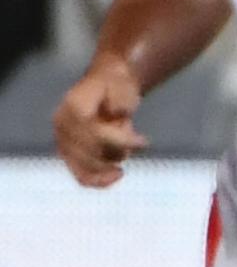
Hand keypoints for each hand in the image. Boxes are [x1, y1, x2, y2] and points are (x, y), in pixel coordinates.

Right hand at [52, 57, 147, 187]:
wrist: (105, 87)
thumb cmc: (116, 86)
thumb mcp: (122, 84)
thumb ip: (120, 98)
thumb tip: (118, 113)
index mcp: (73, 107)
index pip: (94, 133)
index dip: (122, 141)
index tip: (144, 141)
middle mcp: (62, 126)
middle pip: (91, 153)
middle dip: (118, 150)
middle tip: (135, 140)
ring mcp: (63, 142)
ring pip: (84, 168)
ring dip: (111, 164)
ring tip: (125, 149)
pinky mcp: (70, 155)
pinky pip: (81, 176)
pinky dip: (99, 181)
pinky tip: (117, 176)